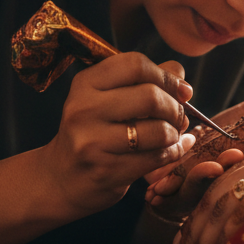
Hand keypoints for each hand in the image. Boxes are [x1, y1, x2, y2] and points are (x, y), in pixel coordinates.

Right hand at [41, 54, 195, 216]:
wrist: (62, 178)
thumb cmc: (94, 130)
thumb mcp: (109, 97)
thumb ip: (146, 80)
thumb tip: (182, 81)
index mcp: (86, 83)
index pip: (135, 65)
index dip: (167, 76)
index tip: (181, 90)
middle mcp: (84, 109)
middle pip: (150, 96)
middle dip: (175, 107)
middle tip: (178, 116)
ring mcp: (92, 142)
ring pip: (157, 130)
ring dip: (174, 133)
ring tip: (172, 134)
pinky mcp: (105, 171)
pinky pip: (155, 158)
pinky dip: (172, 153)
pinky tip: (170, 151)